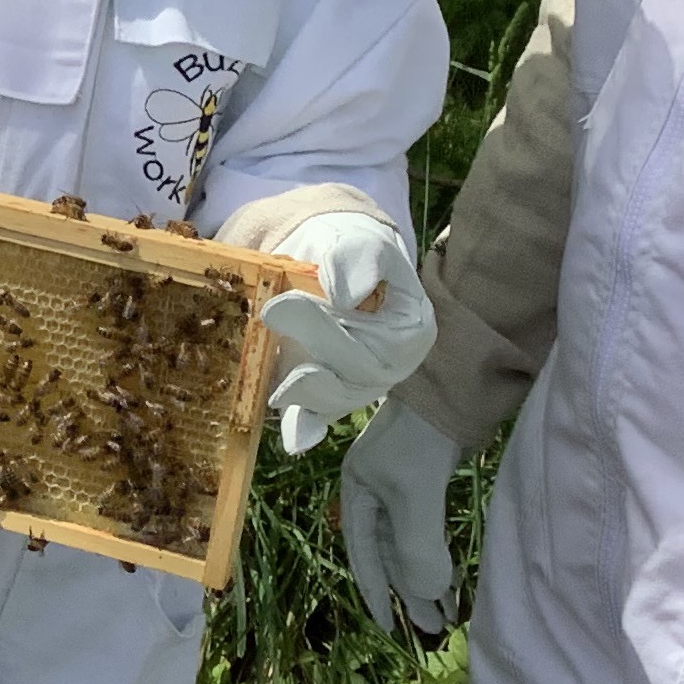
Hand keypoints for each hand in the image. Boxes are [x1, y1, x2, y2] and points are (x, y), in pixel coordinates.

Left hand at [259, 211, 437, 451]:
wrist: (336, 269)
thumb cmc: (355, 257)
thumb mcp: (364, 244)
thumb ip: (360, 260)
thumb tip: (346, 295)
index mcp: (411, 330)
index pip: (379, 340)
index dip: (328, 326)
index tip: (283, 303)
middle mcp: (391, 367)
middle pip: (355, 373)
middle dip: (311, 345)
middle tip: (271, 316)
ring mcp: (359, 388)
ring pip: (334, 399)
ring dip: (304, 390)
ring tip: (278, 380)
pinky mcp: (326, 398)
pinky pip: (317, 417)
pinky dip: (305, 428)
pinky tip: (295, 439)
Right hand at [339, 400, 464, 635]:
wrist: (453, 385)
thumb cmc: (422, 438)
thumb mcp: (414, 496)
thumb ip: (416, 550)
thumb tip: (425, 596)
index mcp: (357, 493)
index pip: (363, 555)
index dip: (377, 594)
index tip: (395, 629)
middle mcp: (375, 492)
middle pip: (390, 554)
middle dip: (410, 593)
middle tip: (435, 628)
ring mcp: (402, 486)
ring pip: (411, 544)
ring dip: (427, 579)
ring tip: (449, 612)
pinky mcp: (428, 479)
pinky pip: (429, 531)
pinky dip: (439, 556)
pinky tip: (453, 576)